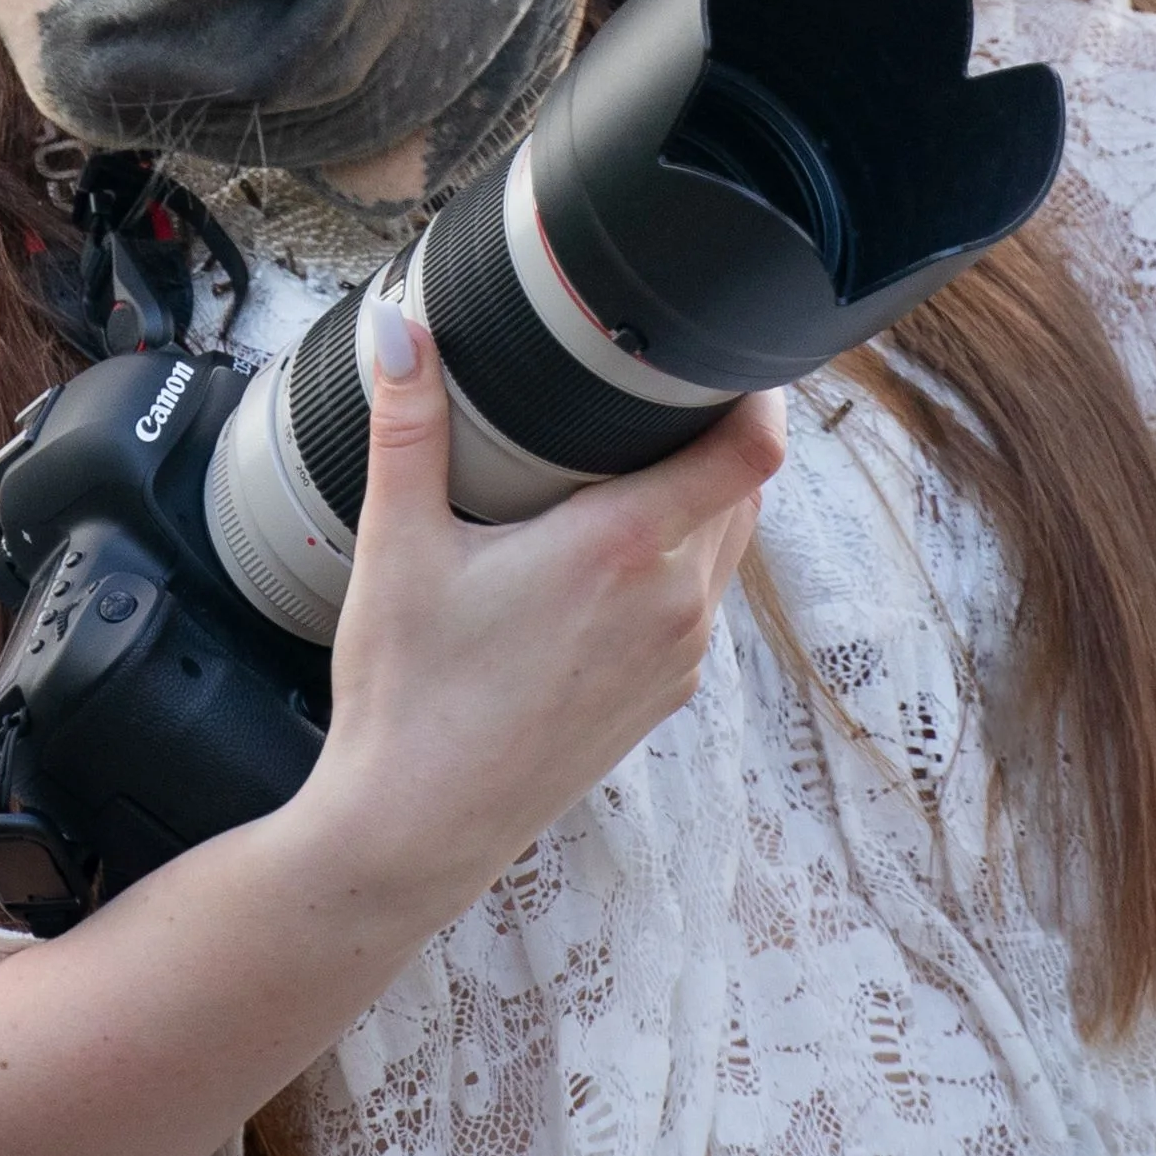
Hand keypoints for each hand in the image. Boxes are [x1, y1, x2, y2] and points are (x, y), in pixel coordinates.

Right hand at [286, 297, 781, 923]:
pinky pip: (700, 600)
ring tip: (626, 460)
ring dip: (696, 497)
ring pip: (724, 543)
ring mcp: (677, 656)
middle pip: (741, 487)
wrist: (415, 830)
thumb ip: (408, 425)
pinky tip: (607, 550)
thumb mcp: (398, 546)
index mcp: (620, 551)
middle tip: (649, 391)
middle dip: (710, 434)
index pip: (750, 453)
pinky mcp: (665, 694)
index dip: (757, 393)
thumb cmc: (407, 695)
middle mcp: (672, 603)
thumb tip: (400, 325)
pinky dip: (676, 559)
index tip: (724, 353)